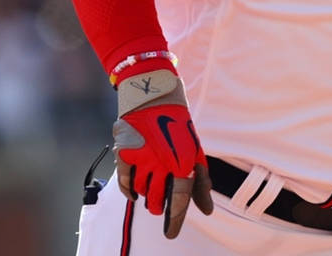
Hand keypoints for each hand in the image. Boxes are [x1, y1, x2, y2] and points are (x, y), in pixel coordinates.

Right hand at [112, 69, 213, 237]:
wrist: (154, 96)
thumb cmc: (178, 126)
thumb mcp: (195, 151)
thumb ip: (200, 182)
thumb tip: (206, 211)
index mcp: (184, 161)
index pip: (179, 200)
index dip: (175, 220)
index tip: (171, 235)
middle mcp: (162, 162)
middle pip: (158, 201)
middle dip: (160, 208)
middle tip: (161, 206)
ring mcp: (142, 158)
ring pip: (143, 192)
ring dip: (148, 195)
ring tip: (152, 186)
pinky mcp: (125, 153)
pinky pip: (125, 183)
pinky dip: (130, 191)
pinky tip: (135, 192)